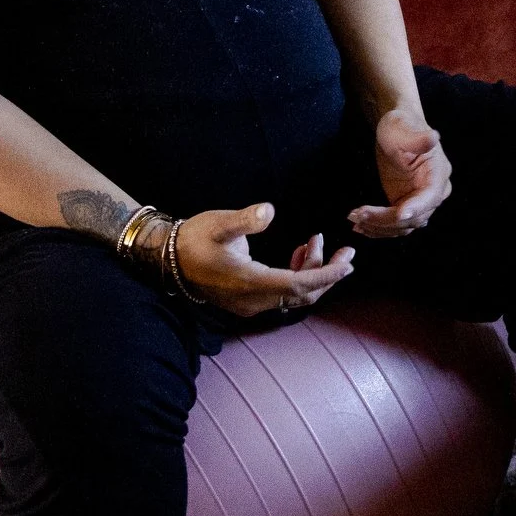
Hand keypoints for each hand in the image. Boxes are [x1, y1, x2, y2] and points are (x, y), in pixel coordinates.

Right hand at [175, 204, 353, 316]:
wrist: (167, 260)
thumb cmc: (194, 238)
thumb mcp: (219, 224)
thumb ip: (244, 220)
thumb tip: (268, 211)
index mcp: (250, 282)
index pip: (300, 285)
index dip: (327, 275)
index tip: (348, 263)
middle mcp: (254, 300)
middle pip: (302, 295)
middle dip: (327, 274)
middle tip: (346, 252)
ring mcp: (250, 305)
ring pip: (293, 296)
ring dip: (310, 272)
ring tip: (314, 242)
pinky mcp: (246, 302)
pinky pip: (282, 295)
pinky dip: (296, 276)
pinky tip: (299, 253)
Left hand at [350, 107, 450, 237]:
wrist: (393, 131)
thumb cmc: (399, 126)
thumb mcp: (403, 129)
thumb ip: (417, 139)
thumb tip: (434, 137)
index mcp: (438, 174)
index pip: (430, 196)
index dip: (416, 207)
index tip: (399, 213)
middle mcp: (434, 192)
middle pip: (414, 216)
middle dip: (386, 219)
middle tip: (359, 215)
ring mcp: (419, 202)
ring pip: (404, 226)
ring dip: (380, 228)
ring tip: (356, 221)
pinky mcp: (405, 206)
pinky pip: (395, 225)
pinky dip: (379, 229)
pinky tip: (361, 226)